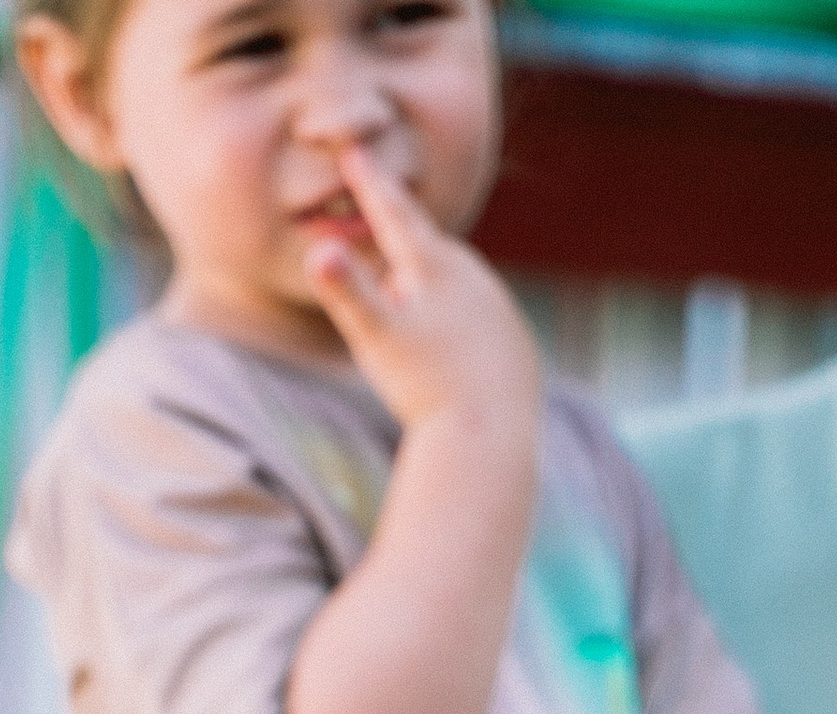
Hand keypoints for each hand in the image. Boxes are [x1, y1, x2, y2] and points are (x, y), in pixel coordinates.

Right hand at [301, 143, 541, 436]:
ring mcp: (501, 311)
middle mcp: (476, 278)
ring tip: (417, 316)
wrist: (490, 440)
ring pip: (458, 291)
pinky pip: (482, 326)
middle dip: (403, 252)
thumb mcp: (377, 339)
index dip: (370, 185)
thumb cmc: (426, 389)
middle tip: (385, 244)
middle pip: (428, 256)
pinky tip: (457, 350)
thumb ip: (347, 291)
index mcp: (436, 266)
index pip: (395, 216)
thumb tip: (318, 249)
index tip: (354, 151)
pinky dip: (463, 329)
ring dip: (434, 294)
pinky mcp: (518, 345)